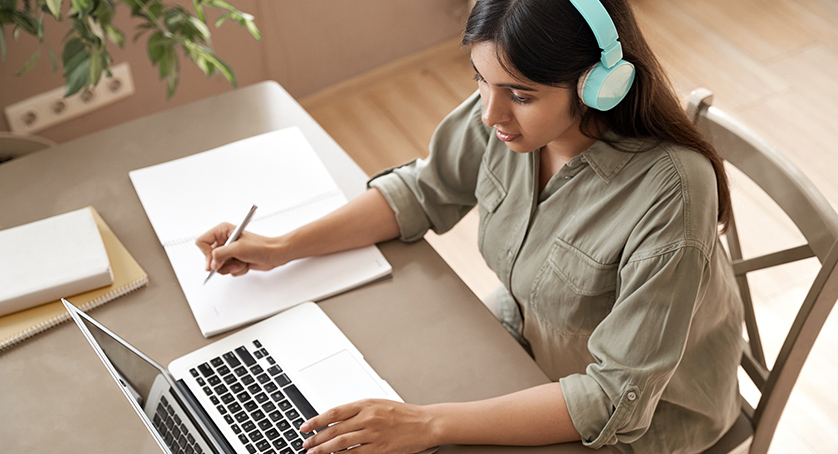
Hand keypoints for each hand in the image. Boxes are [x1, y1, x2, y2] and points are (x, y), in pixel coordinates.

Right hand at [195, 222, 283, 275]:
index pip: (202, 242)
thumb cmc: (260, 246)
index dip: (206, 254)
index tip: (214, 262)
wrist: (274, 254)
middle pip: (209, 257)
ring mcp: (229, 250)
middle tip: (232, 262)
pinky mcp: (234, 259)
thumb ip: (220, 254)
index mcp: (222, 230)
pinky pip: (227, 269)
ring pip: (218, 265)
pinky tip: (245, 264)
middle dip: (222, 263)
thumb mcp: (237, 249)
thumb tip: (211, 263)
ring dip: (231, 267)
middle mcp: (224, 240)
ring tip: (241, 262)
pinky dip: (236, 269)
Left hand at [300, 399, 436, 453]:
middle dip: (316, 438)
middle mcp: (367, 417)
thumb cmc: (403, 414)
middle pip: (334, 429)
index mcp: (366, 404)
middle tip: (305, 444)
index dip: (316, 420)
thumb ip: (358, 410)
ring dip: (324, 449)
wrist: (425, 423)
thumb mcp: (378, 405)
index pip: (334, 412)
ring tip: (313, 453)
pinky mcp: (379, 448)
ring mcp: (373, 434)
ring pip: (341, 443)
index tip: (304, 426)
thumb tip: (335, 420)